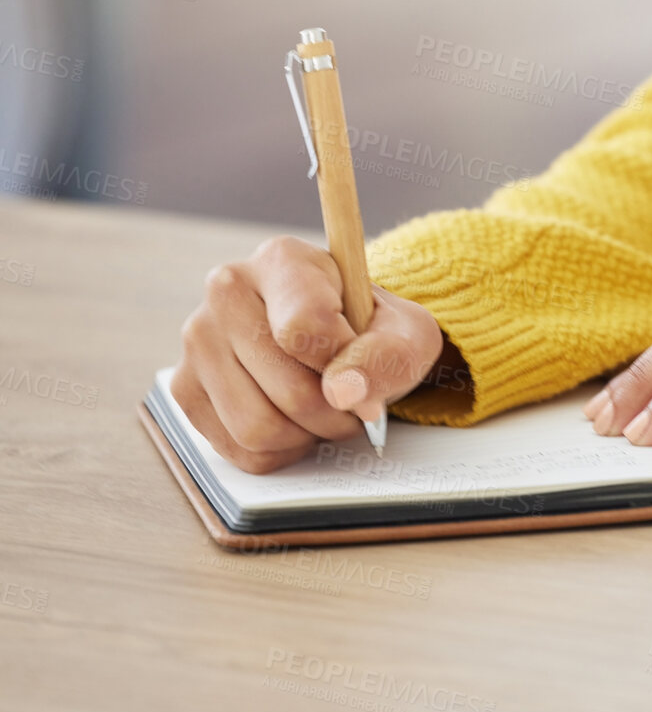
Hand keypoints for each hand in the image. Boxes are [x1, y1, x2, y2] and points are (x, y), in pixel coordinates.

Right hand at [170, 236, 444, 472]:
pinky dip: (281, 450)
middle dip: (336, 413)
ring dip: (308, 435)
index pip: (306, 328)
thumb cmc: (372, 331)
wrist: (340, 342)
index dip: (346, 366)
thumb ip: (388, 355)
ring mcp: (197, 341)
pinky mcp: (185, 388)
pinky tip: (295, 421)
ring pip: (258, 428)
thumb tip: (343, 393)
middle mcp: (226, 291)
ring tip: (325, 410)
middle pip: (288, 390)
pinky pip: (240, 450)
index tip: (363, 369)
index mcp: (283, 261)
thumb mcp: (406, 333)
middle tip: (353, 401)